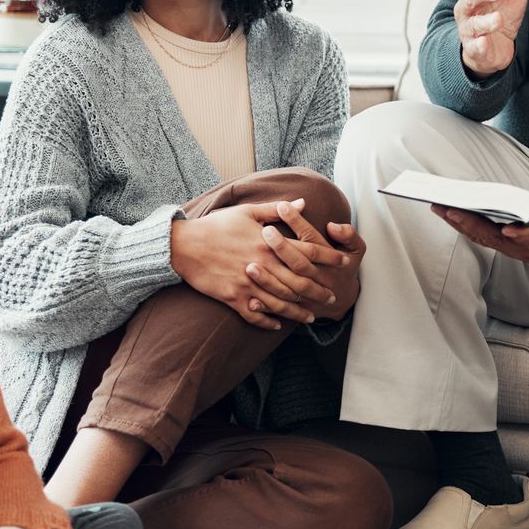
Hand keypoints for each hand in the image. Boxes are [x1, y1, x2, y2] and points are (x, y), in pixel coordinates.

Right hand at [172, 202, 334, 330]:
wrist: (183, 245)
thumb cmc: (216, 226)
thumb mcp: (247, 212)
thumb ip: (277, 211)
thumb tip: (303, 203)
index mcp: (269, 243)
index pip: (308, 251)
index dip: (329, 257)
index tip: (344, 262)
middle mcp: (263, 265)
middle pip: (300, 282)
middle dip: (319, 290)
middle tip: (332, 297)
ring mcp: (249, 284)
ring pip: (281, 303)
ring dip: (298, 311)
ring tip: (311, 317)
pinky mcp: (233, 298)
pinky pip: (255, 314)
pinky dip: (268, 321)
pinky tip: (278, 326)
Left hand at [252, 199, 365, 318]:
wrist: (343, 300)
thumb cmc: (344, 268)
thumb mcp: (356, 249)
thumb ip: (349, 235)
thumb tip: (332, 226)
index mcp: (330, 260)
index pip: (312, 239)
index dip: (297, 222)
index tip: (282, 206)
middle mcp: (319, 277)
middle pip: (299, 263)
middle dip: (282, 247)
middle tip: (265, 231)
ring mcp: (308, 296)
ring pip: (288, 288)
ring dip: (269, 279)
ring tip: (250, 266)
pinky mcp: (299, 309)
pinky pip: (281, 309)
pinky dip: (266, 306)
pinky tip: (250, 299)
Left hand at [432, 193, 528, 272]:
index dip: (523, 237)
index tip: (511, 231)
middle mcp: (524, 246)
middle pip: (494, 237)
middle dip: (471, 224)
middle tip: (450, 209)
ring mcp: (510, 245)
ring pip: (480, 235)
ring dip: (458, 221)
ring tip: (437, 204)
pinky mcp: (502, 241)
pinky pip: (478, 231)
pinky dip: (461, 221)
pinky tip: (444, 208)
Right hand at [457, 0, 528, 77]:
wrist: (495, 44)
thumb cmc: (501, 9)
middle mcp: (467, 6)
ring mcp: (468, 28)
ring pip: (472, 23)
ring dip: (484, 21)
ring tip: (499, 19)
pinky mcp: (474, 49)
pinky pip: (473, 47)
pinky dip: (478, 45)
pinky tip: (484, 42)